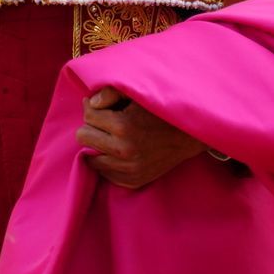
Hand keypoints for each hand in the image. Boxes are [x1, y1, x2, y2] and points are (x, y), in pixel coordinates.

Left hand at [76, 86, 206, 188]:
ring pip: (91, 158)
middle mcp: (124, 151)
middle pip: (84, 137)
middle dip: (92, 126)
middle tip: (106, 120)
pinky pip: (105, 173)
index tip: (103, 106)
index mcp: (124, 126)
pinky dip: (107, 162)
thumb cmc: (162, 110)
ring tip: (111, 136)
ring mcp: (129, 169)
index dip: (93, 107)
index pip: (88, 116)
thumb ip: (111, 92)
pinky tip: (118, 150)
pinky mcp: (133, 181)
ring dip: (98, 145)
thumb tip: (90, 103)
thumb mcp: (139, 93)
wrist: (190, 136)